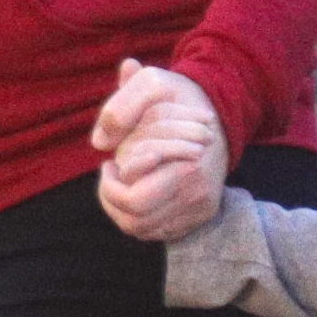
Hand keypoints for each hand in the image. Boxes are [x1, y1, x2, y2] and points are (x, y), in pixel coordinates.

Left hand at [91, 58, 225, 242]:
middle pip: (138, 220)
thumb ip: (121, 108)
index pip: (135, 199)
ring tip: (117, 185)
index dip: (111, 185)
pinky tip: (134, 193)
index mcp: (186, 166)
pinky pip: (161, 232)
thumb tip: (100, 141)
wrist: (216, 112)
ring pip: (146, 230)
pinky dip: (139, 219)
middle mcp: (197, 192)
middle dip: (113, 200)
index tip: (110, 162)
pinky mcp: (201, 215)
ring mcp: (200, 207)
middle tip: (110, 175)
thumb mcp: (151, 85)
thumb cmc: (177, 97)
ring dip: (121, 211)